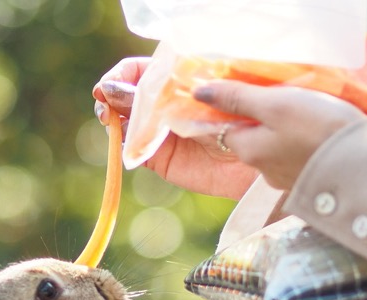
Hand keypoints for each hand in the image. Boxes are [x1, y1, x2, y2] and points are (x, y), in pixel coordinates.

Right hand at [93, 58, 260, 199]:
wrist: (261, 152)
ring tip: (110, 119)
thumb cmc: (239, 113)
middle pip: (124, 97)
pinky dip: (125, 145)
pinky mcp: (161, 160)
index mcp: (175, 80)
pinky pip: (134, 150)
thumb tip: (121, 89)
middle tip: (105, 104)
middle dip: (110, 97)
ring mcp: (160, 133)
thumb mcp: (204, 94)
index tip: (109, 85)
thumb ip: (164, 93)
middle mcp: (164, 106)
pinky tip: (124, 140)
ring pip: (125, 123)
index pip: (138, 71)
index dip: (120, 76)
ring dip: (113, 120)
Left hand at [192, 81, 366, 189]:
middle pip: (250, 138)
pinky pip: (296, 158)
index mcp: (249, 150)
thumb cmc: (318, 128)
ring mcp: (286, 179)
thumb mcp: (275, 104)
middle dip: (260, 120)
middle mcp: (262, 170)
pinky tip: (317, 134)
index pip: (226, 128)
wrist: (365, 164)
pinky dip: (301, 144)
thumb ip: (238, 98)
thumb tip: (199, 92)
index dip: (233, 108)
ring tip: (305, 114)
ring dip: (283, 132)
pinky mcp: (309, 181)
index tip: (250, 93)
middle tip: (283, 99)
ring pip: (274, 148)